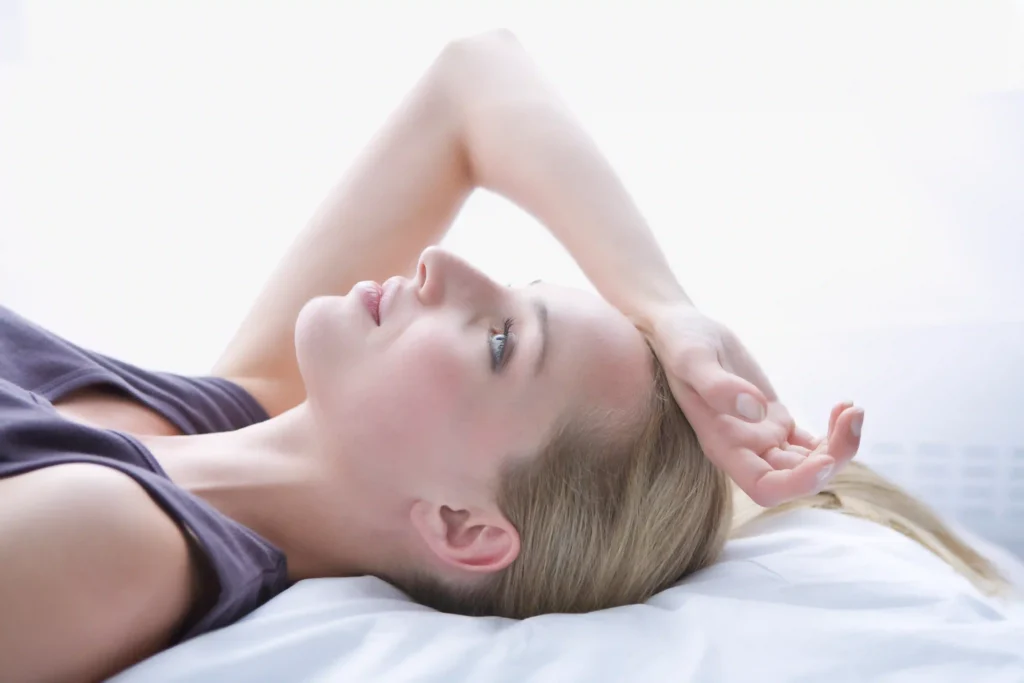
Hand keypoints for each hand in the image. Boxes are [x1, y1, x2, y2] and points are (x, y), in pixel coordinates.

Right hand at [648, 303, 863, 506]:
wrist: (679, 329)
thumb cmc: (678, 343)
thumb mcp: (692, 358)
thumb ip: (717, 387)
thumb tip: (756, 410)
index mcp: (722, 444)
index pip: (765, 487)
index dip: (797, 482)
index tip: (823, 457)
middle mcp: (743, 448)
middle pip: (795, 478)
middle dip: (832, 459)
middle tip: (853, 417)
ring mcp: (761, 436)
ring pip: (809, 462)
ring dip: (839, 445)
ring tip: (853, 410)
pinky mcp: (773, 419)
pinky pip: (811, 443)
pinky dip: (834, 433)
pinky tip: (844, 407)